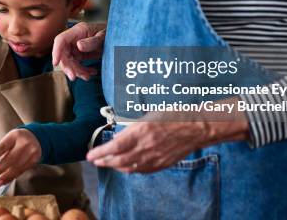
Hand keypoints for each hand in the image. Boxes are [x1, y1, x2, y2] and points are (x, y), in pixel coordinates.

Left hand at [0, 129, 41, 186]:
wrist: (36, 137)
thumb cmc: (18, 139)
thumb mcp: (10, 138)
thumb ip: (3, 148)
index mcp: (14, 135)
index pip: (3, 146)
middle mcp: (24, 143)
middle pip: (11, 158)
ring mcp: (31, 152)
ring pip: (17, 166)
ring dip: (6, 176)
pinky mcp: (35, 160)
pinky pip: (22, 170)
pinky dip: (13, 177)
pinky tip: (6, 180)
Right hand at [52, 22, 106, 80]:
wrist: (117, 38)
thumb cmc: (110, 33)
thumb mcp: (103, 36)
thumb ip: (92, 42)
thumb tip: (79, 46)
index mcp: (78, 31)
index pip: (61, 40)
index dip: (56, 51)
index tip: (55, 63)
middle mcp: (74, 39)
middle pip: (63, 54)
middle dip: (68, 67)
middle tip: (74, 77)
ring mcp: (76, 47)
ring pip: (69, 62)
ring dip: (76, 71)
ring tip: (88, 76)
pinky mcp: (79, 54)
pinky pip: (76, 64)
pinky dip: (82, 71)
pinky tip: (91, 73)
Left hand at [87, 103, 248, 172]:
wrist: (196, 128)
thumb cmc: (173, 116)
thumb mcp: (148, 116)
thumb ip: (132, 128)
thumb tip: (118, 137)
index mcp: (142, 132)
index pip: (115, 147)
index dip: (100, 153)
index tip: (90, 155)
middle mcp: (146, 147)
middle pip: (119, 160)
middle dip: (104, 162)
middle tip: (95, 161)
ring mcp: (155, 158)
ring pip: (129, 167)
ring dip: (115, 166)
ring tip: (107, 163)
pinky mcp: (162, 164)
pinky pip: (142, 170)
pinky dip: (130, 169)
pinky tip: (125, 166)